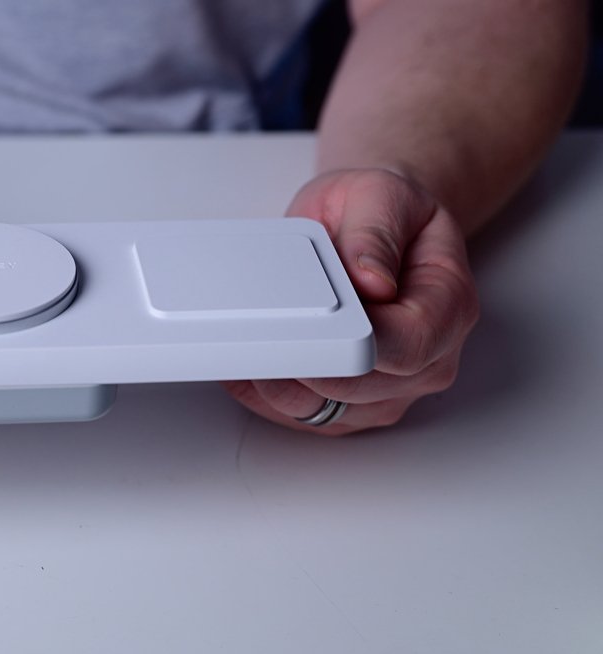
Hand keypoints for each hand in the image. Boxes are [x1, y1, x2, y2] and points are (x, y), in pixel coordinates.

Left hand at [222, 168, 478, 434]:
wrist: (369, 224)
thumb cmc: (378, 212)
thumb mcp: (380, 195)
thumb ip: (374, 234)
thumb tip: (371, 279)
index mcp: (448, 306)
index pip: (404, 348)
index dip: (350, 347)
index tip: (305, 332)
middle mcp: (429, 358)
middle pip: (359, 390)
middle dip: (302, 366)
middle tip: (257, 335)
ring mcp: (392, 388)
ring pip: (325, 412)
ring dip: (277, 385)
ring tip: (246, 345)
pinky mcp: (354, 405)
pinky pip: (306, 418)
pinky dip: (267, 397)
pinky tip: (245, 366)